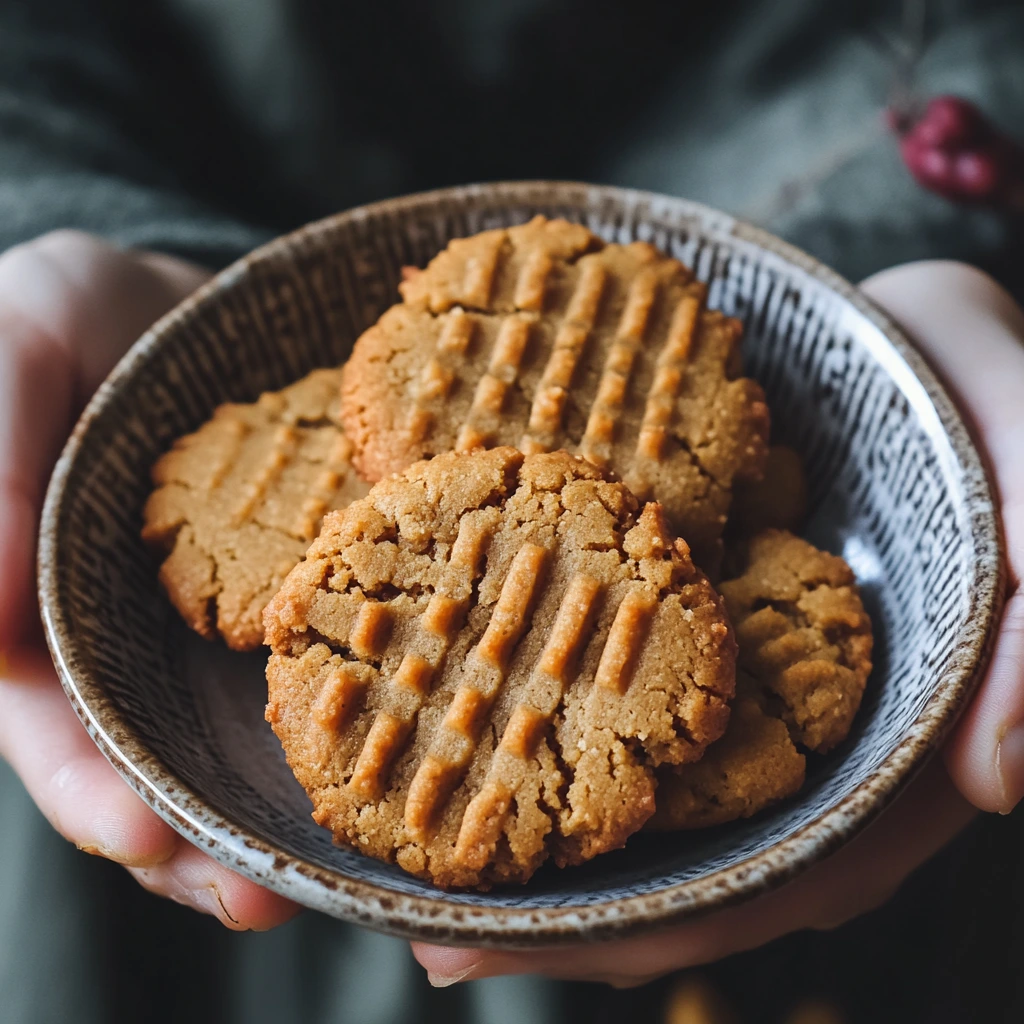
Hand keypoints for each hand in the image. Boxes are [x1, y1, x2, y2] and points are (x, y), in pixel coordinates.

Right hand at [0, 230, 298, 929]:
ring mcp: (228, 632)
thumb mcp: (20, 348)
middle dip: (202, 844)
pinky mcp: (312, 604)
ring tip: (348, 868)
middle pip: (159, 770)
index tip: (146, 839)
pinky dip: (365, 720)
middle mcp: (140, 643)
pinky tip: (415, 748)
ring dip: (289, 813)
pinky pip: (334, 672)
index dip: (91, 792)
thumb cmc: (84, 316)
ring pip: (248, 745)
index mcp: (50, 611)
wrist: (202, 301)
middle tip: (266, 896)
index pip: (56, 728)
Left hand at [413, 260, 1023, 985]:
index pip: (780, 874)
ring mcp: (733, 676)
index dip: (666, 926)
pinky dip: (525, 706)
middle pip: (681, 854)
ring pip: (633, 786)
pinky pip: (599, 682)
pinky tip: (443, 707)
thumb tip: (1000, 774)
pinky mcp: (680, 619)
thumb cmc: (969, 393)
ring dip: (530, 829)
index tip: (543, 949)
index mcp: (888, 734)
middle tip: (437, 938)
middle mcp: (799, 725)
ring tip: (405, 857)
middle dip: (562, 905)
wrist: (897, 328)